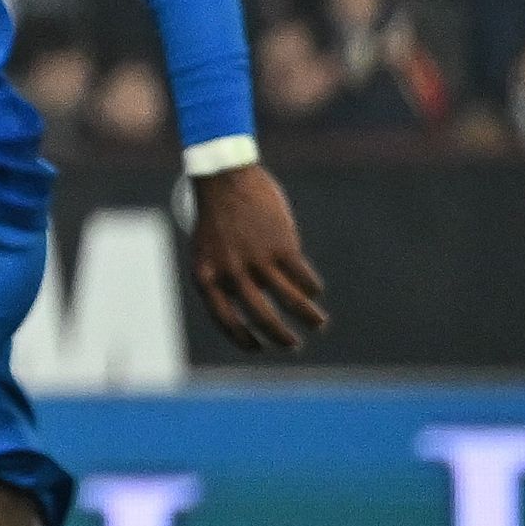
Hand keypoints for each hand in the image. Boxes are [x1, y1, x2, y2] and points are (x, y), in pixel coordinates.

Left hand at [182, 162, 329, 352]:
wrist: (224, 178)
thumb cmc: (215, 217)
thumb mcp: (205, 251)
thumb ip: (223, 278)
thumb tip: (253, 308)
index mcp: (206, 276)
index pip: (225, 320)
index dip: (242, 339)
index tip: (258, 347)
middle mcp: (231, 272)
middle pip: (262, 317)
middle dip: (281, 337)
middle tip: (293, 345)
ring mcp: (257, 259)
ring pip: (291, 300)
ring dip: (308, 317)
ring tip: (318, 324)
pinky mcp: (282, 245)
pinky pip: (303, 277)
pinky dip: (311, 288)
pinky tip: (313, 291)